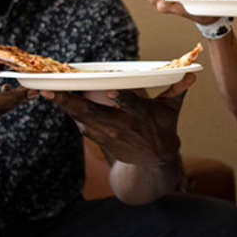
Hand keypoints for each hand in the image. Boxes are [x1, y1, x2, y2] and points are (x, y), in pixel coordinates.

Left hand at [40, 73, 195, 167]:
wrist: (153, 162)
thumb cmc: (163, 128)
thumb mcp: (171, 110)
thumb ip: (177, 90)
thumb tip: (192, 74)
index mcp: (141, 115)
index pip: (132, 106)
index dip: (122, 100)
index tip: (112, 92)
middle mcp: (120, 125)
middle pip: (91, 113)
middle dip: (69, 102)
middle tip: (48, 90)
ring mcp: (106, 134)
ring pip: (80, 117)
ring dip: (62, 105)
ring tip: (44, 91)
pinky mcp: (98, 138)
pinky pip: (80, 122)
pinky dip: (68, 111)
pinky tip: (54, 98)